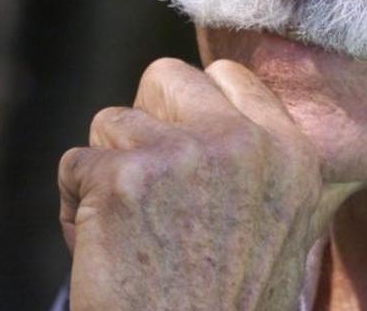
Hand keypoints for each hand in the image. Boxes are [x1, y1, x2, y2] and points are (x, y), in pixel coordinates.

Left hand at [58, 58, 347, 310]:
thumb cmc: (230, 305)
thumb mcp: (283, 228)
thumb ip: (262, 167)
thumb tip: (219, 119)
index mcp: (292, 154)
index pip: (231, 79)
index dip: (195, 110)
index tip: (184, 150)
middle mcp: (245, 143)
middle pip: (167, 78)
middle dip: (147, 122)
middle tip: (149, 180)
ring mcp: (183, 155)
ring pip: (113, 122)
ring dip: (109, 171)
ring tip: (128, 229)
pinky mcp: (123, 177)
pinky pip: (75, 165)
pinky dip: (75, 207)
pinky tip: (102, 249)